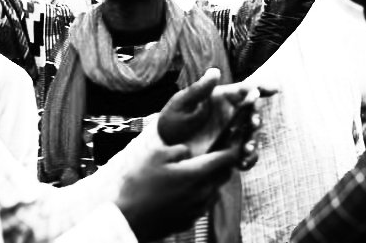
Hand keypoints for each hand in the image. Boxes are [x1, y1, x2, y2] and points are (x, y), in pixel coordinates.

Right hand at [116, 141, 239, 241]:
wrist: (129, 219)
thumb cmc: (139, 185)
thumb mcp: (154, 156)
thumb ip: (176, 150)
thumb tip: (186, 152)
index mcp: (194, 174)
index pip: (223, 160)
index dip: (232, 150)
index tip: (236, 144)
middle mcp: (200, 194)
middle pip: (222, 177)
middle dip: (223, 165)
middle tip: (216, 155)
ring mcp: (195, 210)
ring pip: (214, 192)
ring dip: (211, 181)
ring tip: (197, 173)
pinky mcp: (188, 221)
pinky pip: (202, 205)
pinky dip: (200, 195)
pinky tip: (185, 191)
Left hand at [157, 68, 272, 167]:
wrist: (164, 149)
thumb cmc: (172, 121)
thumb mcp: (182, 103)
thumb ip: (199, 89)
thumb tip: (216, 71)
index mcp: (221, 98)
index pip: (245, 90)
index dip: (261, 87)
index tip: (274, 88)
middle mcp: (230, 115)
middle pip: (251, 113)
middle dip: (256, 116)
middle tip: (253, 120)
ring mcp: (231, 135)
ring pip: (251, 135)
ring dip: (254, 139)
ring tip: (247, 145)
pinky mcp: (229, 154)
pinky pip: (245, 156)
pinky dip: (249, 158)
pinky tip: (244, 160)